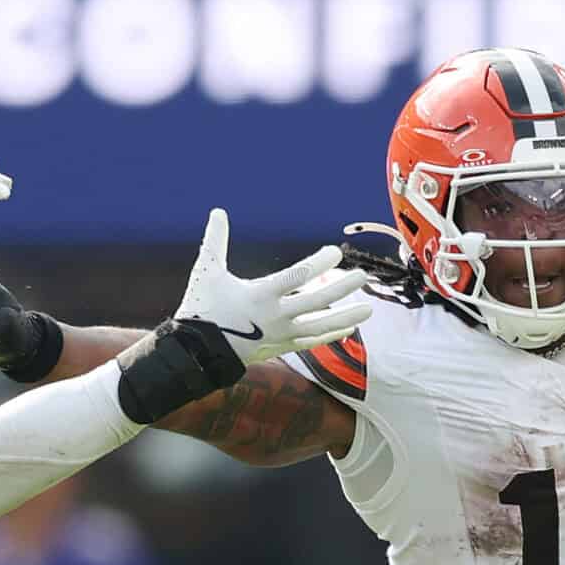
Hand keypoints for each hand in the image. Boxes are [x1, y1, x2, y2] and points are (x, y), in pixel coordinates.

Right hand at [174, 209, 371, 366]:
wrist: (195, 353)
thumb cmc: (201, 309)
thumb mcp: (206, 272)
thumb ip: (215, 241)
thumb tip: (217, 212)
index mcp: (259, 295)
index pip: (297, 276)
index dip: (319, 262)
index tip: (335, 251)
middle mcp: (274, 316)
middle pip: (316, 301)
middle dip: (341, 288)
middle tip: (362, 276)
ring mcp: (279, 334)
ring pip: (319, 326)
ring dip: (346, 317)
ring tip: (368, 310)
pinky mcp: (280, 347)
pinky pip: (311, 342)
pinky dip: (330, 335)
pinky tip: (348, 329)